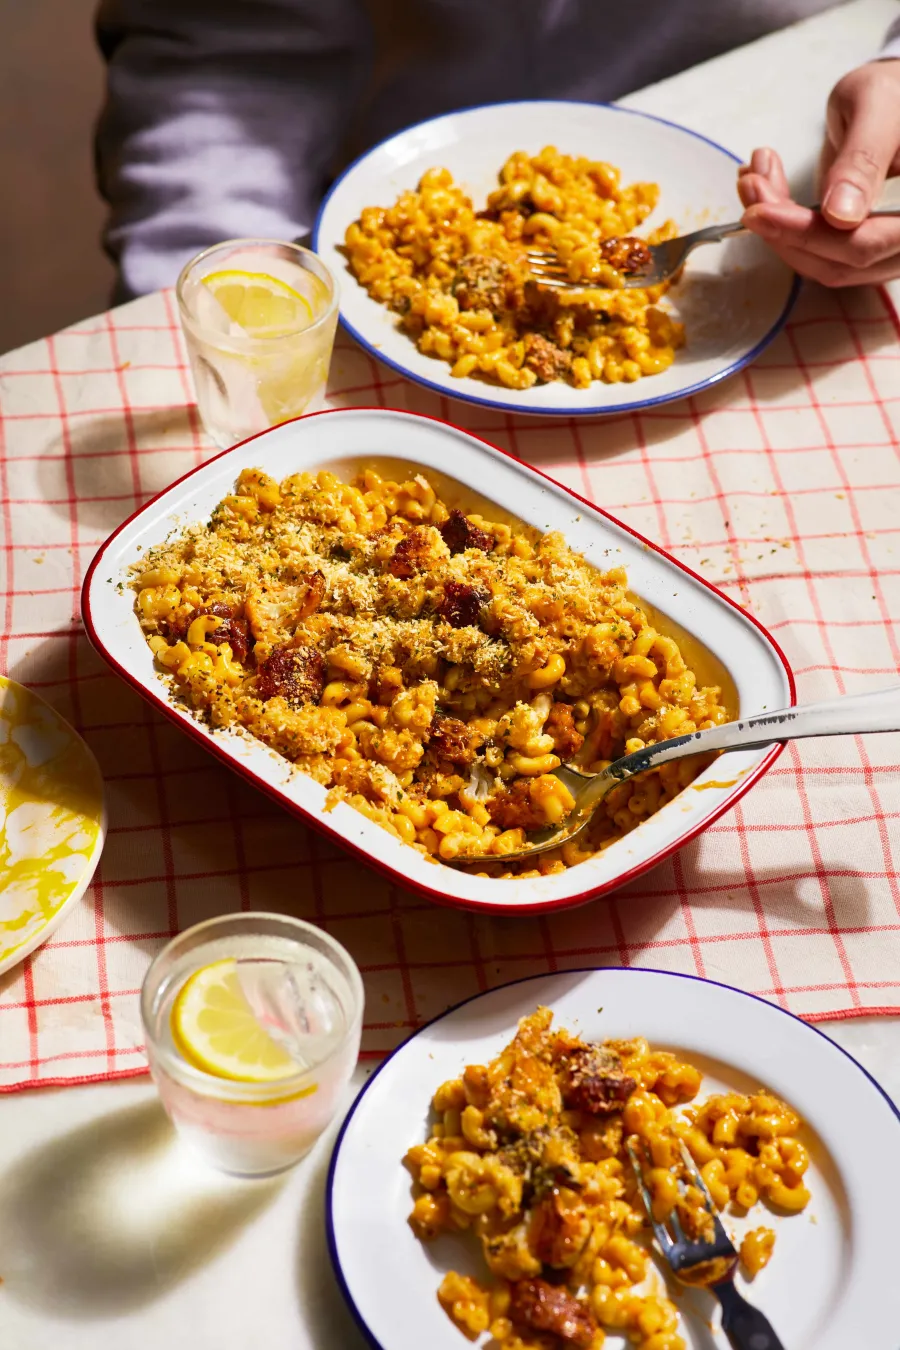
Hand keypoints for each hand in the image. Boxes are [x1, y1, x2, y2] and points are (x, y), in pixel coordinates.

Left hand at [737, 59, 899, 285]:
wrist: (895, 100)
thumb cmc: (896, 94)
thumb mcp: (879, 110)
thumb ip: (863, 161)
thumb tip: (841, 216)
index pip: (866, 243)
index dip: (809, 234)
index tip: (761, 211)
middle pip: (839, 263)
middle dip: (783, 229)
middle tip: (751, 184)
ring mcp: (886, 252)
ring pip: (821, 264)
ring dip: (776, 229)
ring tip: (753, 180)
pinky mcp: (860, 247)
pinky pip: (816, 253)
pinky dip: (782, 228)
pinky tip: (764, 191)